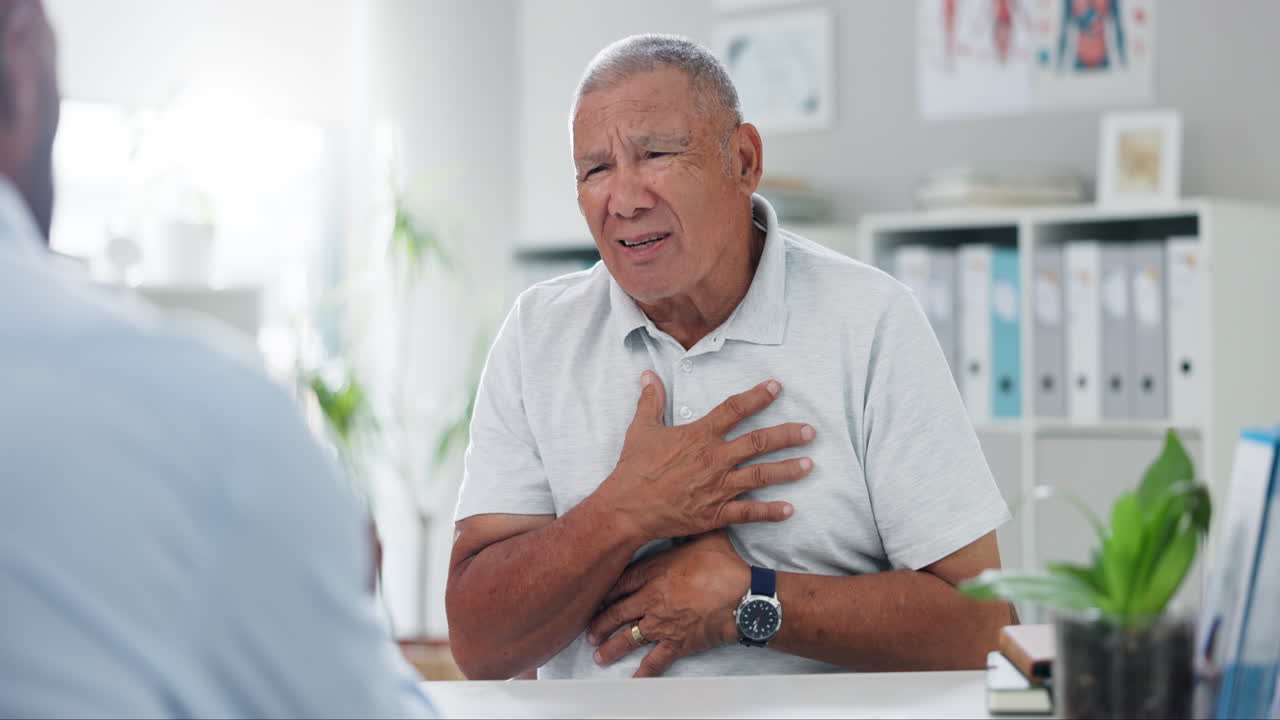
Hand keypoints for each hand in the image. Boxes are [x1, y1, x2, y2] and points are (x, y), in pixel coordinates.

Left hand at [586, 530, 747, 676]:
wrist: (742, 598)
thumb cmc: (725, 567)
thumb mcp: (706, 537)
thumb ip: (690, 528)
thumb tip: (687, 512)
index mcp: (655, 573)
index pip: (620, 583)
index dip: (604, 592)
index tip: (594, 598)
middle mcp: (651, 600)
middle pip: (617, 612)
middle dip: (600, 623)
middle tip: (590, 631)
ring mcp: (661, 623)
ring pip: (628, 637)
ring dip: (612, 647)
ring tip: (599, 655)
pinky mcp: (676, 643)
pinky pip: (655, 661)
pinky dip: (643, 673)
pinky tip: (633, 680)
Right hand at [598, 372, 814, 541]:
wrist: (627, 508)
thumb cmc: (634, 469)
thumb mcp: (641, 429)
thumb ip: (650, 401)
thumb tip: (648, 375)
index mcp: (699, 436)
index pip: (734, 409)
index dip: (757, 396)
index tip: (776, 387)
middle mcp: (714, 459)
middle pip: (759, 442)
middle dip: (788, 434)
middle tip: (810, 431)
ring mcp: (718, 487)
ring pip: (761, 475)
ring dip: (788, 469)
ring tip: (809, 464)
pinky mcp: (716, 513)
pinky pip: (749, 512)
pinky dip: (770, 511)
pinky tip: (789, 509)